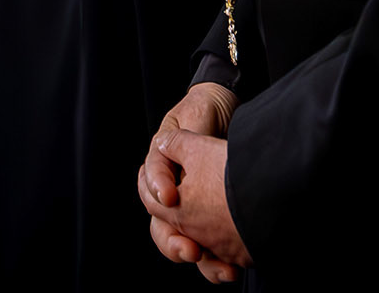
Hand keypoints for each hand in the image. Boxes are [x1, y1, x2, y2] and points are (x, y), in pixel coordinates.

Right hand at [140, 128, 249, 278]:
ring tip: (205, 260)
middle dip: (171, 239)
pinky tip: (227, 267)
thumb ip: (189, 133)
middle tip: (190, 248)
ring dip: (188, 253)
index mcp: (160, 161)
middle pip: (159, 221)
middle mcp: (167, 188)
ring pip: (176, 239)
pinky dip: (212, 260)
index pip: (150, 178)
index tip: (169, 198)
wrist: (226, 115)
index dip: (157, 188)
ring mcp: (186, 206)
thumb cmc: (206, 111)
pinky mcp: (205, 219)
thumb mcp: (196, 115)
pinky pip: (203, 245)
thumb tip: (185, 145)